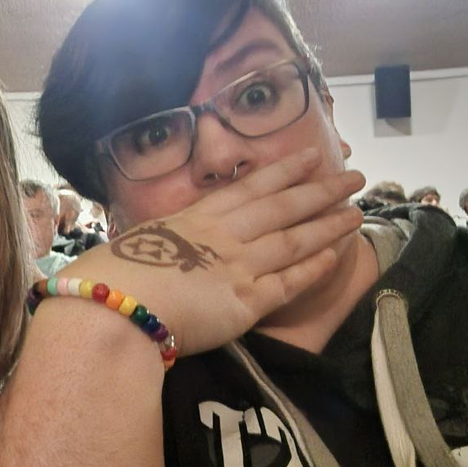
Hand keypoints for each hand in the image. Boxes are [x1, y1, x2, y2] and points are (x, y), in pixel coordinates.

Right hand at [56, 148, 366, 355]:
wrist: (112, 310)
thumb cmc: (109, 279)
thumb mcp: (136, 244)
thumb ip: (162, 243)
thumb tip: (161, 247)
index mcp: (195, 218)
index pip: (250, 187)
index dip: (284, 170)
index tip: (312, 156)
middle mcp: (224, 235)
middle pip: (283, 206)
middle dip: (322, 190)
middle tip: (354, 177)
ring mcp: (239, 266)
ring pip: (295, 239)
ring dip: (328, 224)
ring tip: (357, 212)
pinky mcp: (246, 303)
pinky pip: (290, 282)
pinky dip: (315, 268)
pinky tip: (337, 256)